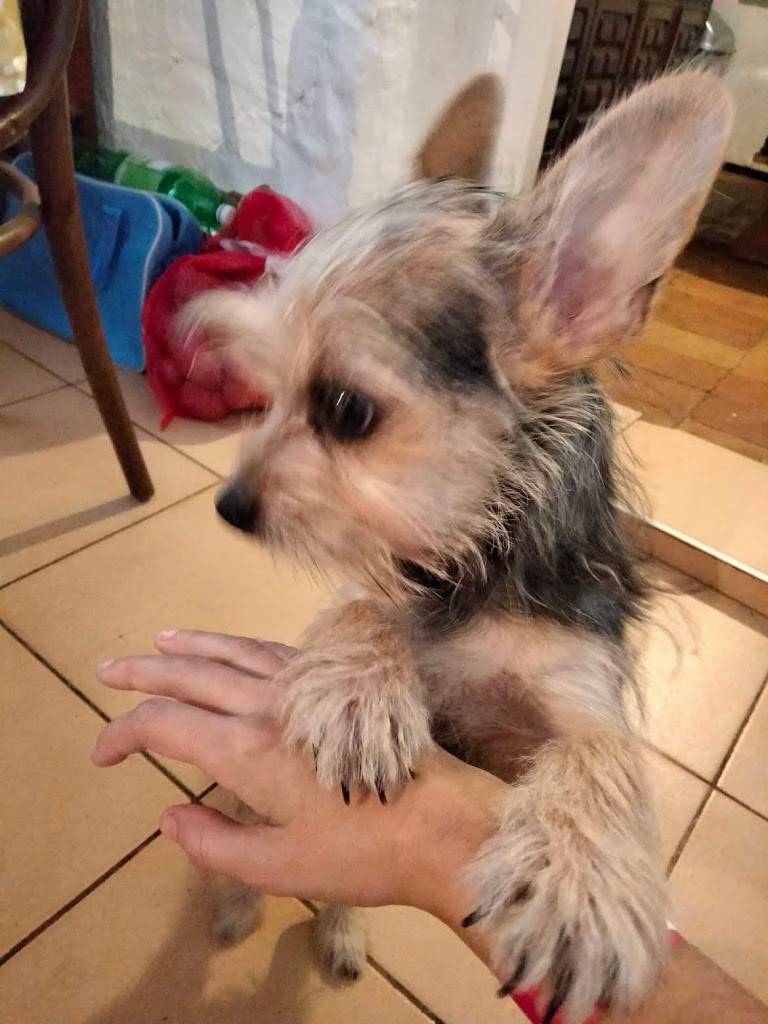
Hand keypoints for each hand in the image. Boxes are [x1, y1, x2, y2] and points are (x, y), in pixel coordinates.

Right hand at [92, 630, 499, 922]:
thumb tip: (169, 816)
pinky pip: (273, 653)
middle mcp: (270, 707)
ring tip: (161, 641)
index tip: (103, 756)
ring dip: (191, 647)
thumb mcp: (277, 868)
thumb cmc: (364, 852)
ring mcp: (306, 690)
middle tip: (107, 671)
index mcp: (247, 750)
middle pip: (192, 674)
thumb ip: (213, 844)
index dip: (124, 734)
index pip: (166, 724)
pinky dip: (239, 646)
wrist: (445, 823)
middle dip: (143, 672)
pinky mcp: (337, 686)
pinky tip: (235, 650)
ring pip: (233, 653)